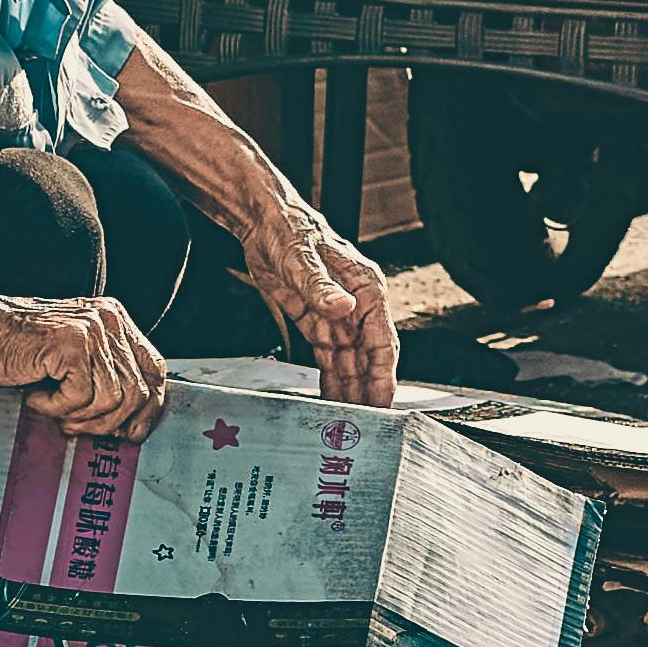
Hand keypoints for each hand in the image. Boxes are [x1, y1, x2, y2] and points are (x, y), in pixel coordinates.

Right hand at [0, 291, 171, 440]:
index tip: (132, 432)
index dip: (149, 407)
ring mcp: (92, 330)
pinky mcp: (72, 344)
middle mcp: (109, 321)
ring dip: (79, 417)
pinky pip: (81, 397)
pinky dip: (56, 407)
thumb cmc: (22, 349)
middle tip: (76, 426)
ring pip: (111, 400)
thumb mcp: (75, 356)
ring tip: (53, 410)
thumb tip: (132, 421)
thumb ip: (106, 375)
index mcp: (116, 320)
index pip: (154, 370)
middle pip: (136, 392)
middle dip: (107, 422)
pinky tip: (36, 396)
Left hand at [242, 203, 397, 405]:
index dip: (383, 375)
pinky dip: (331, 380)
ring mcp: (338, 316)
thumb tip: (344, 308)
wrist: (263, 221)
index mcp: (366, 289)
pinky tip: (331, 402)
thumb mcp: (300, 259)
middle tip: (365, 424)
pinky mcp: (318, 321)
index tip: (383, 402)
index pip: (381, 341)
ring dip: (351, 391)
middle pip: (368, 358)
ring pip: (350, 363)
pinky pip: (329, 358)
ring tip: (348, 423)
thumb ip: (321, 287)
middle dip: (369, 391)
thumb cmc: (288, 229)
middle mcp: (357, 305)